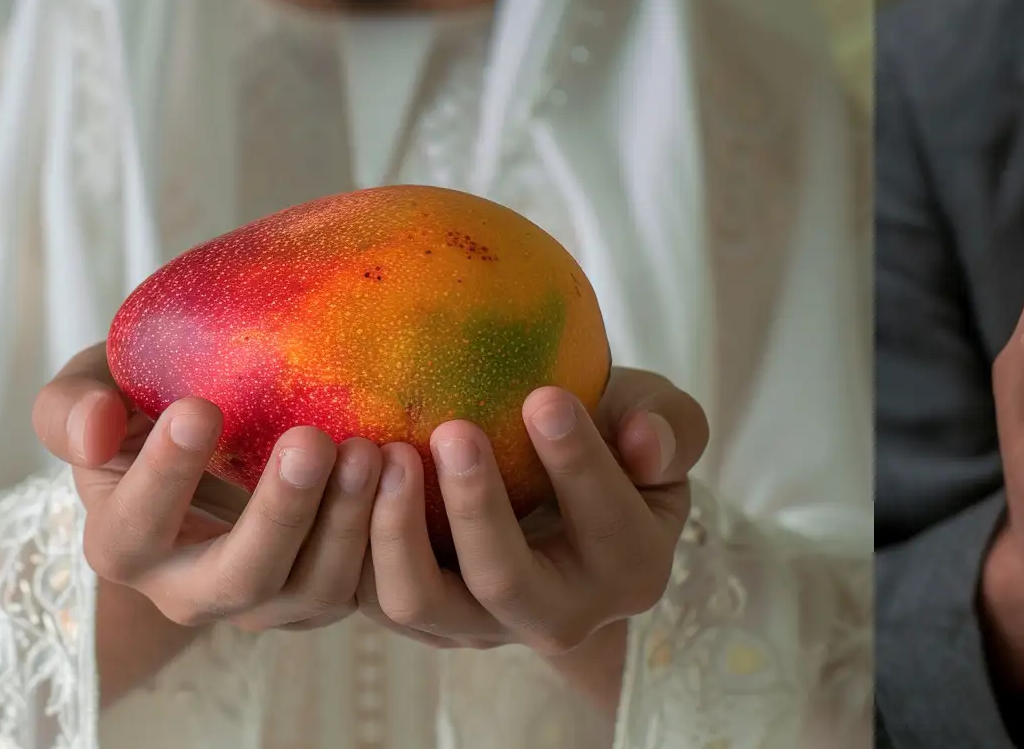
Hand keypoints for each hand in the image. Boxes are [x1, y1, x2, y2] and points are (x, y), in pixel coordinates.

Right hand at [33, 342, 383, 637]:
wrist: (211, 421)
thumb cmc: (142, 399)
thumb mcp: (93, 388)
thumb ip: (71, 407)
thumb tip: (94, 429)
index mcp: (125, 540)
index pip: (134, 529)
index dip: (163, 478)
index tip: (198, 407)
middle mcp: (191, 587)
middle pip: (236, 580)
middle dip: (277, 515)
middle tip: (311, 440)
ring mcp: (266, 594)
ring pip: (308, 590)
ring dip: (344, 524)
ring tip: (369, 450)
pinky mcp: (325, 584)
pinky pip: (362, 586)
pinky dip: (386, 534)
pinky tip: (405, 467)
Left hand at [359, 369, 706, 711]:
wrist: (568, 492)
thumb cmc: (618, 436)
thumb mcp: (662, 420)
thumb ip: (671, 425)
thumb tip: (644, 439)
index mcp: (632, 566)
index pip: (605, 520)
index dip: (576, 462)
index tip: (543, 396)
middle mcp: (560, 615)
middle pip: (504, 581)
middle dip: (476, 507)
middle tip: (452, 428)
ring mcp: (483, 627)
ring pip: (422, 603)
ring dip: (398, 531)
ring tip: (389, 453)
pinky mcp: (422, 618)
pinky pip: (370, 596)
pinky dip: (354, 541)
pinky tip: (352, 470)